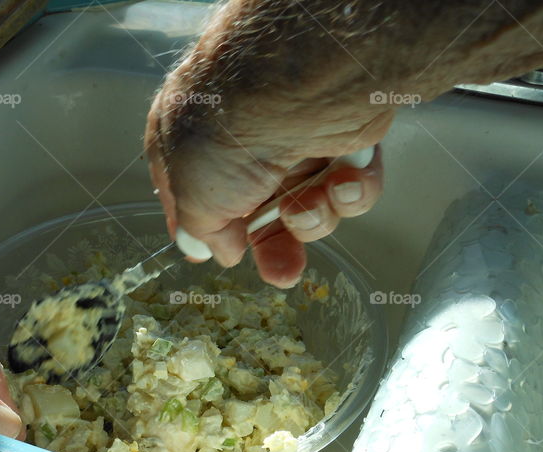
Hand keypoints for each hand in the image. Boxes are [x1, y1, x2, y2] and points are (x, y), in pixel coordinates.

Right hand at [145, 69, 391, 287]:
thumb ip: (201, 232)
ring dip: (313, 218)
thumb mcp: (192, 199)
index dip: (211, 230)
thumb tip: (218, 250)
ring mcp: (293, 137)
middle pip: (261, 211)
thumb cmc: (228, 133)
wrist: (297, 88)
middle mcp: (241, 138)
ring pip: (310, 204)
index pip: (195, 194)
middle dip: (276, 247)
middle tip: (283, 272)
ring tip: (310, 207)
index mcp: (191, 142)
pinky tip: (343, 183)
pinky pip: (351, 186)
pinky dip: (351, 193)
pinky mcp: (342, 138)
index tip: (224, 256)